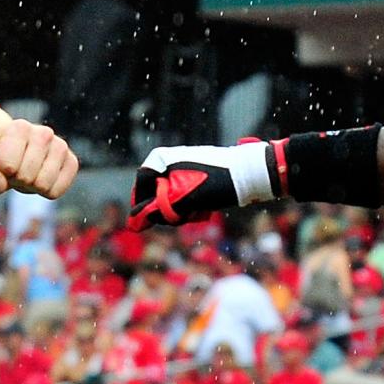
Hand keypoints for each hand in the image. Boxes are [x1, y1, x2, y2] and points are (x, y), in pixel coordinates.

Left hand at [0, 118, 78, 196]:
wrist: (13, 154)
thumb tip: (0, 185)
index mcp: (18, 128)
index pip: (7, 166)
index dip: (0, 172)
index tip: (0, 163)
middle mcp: (43, 132)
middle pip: (26, 177)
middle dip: (16, 180)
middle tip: (14, 170)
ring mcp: (60, 146)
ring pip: (43, 185)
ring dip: (31, 187)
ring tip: (26, 172)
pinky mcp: (71, 161)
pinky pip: (57, 191)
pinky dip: (45, 193)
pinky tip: (40, 178)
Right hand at [128, 140, 273, 230]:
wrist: (250, 174)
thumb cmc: (216, 183)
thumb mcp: (183, 199)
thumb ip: (156, 211)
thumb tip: (133, 224)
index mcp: (161, 159)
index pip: (140, 189)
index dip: (147, 209)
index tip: (164, 219)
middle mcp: (168, 161)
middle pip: (153, 195)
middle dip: (167, 210)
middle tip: (185, 216)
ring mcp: (182, 169)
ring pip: (169, 199)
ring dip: (180, 211)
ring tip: (198, 211)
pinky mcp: (194, 177)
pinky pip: (182, 197)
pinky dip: (190, 206)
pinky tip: (204, 208)